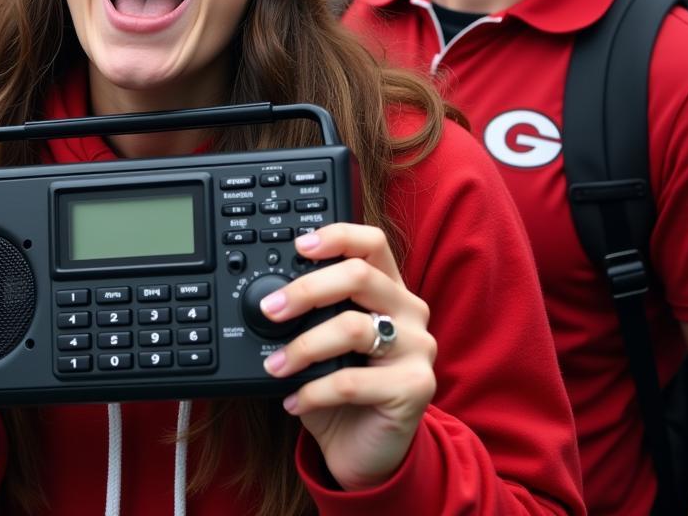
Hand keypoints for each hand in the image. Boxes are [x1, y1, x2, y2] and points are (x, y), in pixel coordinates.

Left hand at [259, 224, 435, 489]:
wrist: (365, 451)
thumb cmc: (342, 391)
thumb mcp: (324, 343)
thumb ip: (311, 315)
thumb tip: (269, 297)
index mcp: (388, 288)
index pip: (371, 243)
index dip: (337, 236)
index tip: (299, 247)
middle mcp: (408, 311)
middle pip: (359, 276)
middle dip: (307, 290)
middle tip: (271, 309)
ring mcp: (418, 348)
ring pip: (353, 327)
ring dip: (303, 346)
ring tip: (275, 365)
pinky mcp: (416, 387)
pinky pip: (352, 381)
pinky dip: (313, 390)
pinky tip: (294, 400)